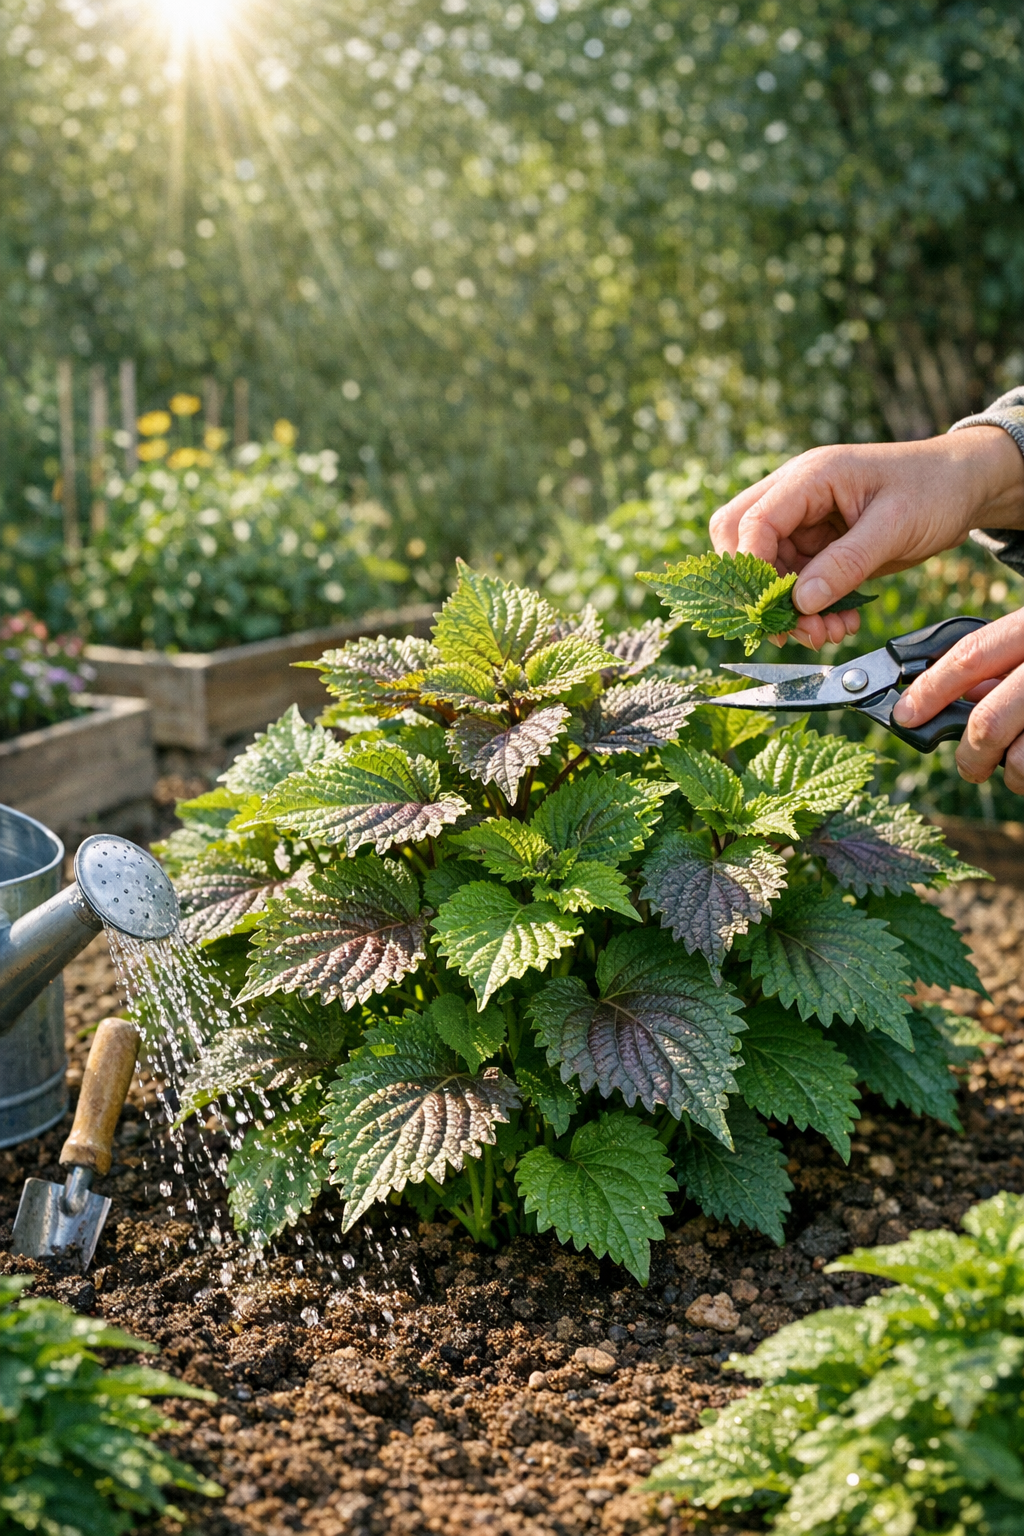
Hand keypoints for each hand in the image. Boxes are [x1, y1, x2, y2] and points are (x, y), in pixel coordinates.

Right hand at [710, 427, 1023, 647]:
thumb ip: (845, 563)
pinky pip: (796, 582)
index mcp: (810, 476)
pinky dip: (810, 608)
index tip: (772, 609)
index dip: (752, 568)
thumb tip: (800, 602)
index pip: (752, 520)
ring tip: (826, 633)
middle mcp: (797, 496)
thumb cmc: (934, 489)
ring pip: (768, 569)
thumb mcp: (894, 527)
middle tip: (790, 626)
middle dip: (759, 590)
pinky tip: (839, 622)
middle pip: (740, 540)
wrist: (965, 486)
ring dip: (789, 608)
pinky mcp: (818, 546)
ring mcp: (805, 521)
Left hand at [891, 609, 1023, 794]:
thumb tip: (950, 699)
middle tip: (968, 763)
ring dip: (1005, 770)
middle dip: (967, 753)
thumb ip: (994, 668)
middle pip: (987, 721)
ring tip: (1011, 763)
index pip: (970, 656)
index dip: (930, 689)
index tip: (903, 715)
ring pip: (1017, 758)